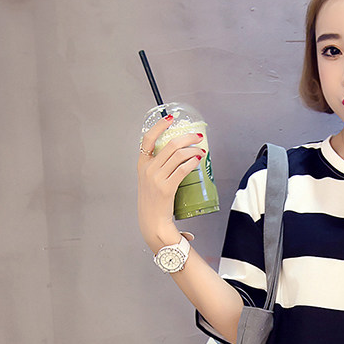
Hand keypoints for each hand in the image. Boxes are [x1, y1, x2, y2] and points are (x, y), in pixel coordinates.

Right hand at [137, 115, 205, 250]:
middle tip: (197, 137)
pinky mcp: (166, 188)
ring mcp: (156, 179)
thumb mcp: (150, 182)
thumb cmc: (154, 203)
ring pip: (178, 155)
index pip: (147, 139)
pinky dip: (192, 162)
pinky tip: (198, 160)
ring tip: (201, 151)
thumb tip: (180, 155)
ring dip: (193, 150)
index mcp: (142, 165)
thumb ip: (160, 168)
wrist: (152, 224)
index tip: (170, 119)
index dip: (159, 126)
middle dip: (187, 137)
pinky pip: (182, 169)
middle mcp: (148, 170)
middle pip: (170, 144)